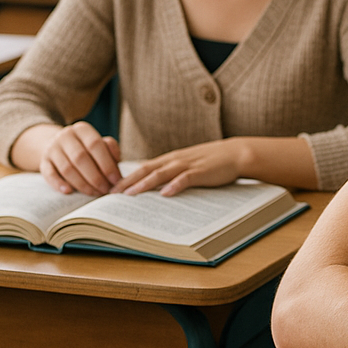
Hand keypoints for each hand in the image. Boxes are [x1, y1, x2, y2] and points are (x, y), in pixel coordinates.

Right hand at [38, 122, 121, 196]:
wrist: (60, 146)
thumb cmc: (88, 148)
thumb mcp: (100, 144)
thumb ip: (111, 150)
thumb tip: (117, 165)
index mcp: (82, 129)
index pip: (95, 145)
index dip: (107, 164)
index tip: (116, 180)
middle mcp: (65, 135)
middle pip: (80, 158)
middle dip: (95, 177)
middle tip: (106, 190)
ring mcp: (52, 148)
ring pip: (67, 168)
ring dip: (82, 184)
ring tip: (94, 193)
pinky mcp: (43, 161)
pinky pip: (49, 174)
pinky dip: (58, 184)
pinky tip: (69, 192)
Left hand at [115, 138, 243, 195]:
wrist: (236, 153)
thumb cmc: (211, 161)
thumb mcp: (187, 164)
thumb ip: (171, 173)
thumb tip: (153, 188)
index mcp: (171, 159)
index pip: (143, 168)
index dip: (126, 177)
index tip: (111, 189)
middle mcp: (176, 160)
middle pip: (147, 170)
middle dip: (128, 181)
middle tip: (111, 193)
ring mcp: (188, 165)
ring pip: (162, 173)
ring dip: (145, 183)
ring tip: (130, 194)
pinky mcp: (202, 171)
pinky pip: (186, 178)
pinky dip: (175, 185)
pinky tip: (165, 194)